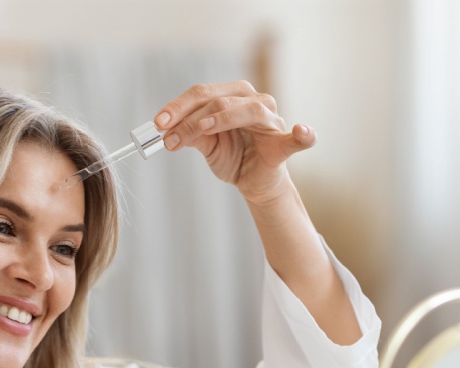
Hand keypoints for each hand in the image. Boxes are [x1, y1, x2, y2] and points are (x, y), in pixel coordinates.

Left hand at [154, 81, 314, 207]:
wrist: (254, 183)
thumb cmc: (234, 157)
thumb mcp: (206, 146)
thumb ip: (189, 134)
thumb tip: (165, 131)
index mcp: (233, 96)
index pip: (202, 93)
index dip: (178, 106)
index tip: (158, 123)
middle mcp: (254, 101)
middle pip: (219, 98)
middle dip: (190, 117)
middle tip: (168, 134)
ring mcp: (271, 121)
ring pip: (246, 110)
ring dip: (220, 118)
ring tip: (201, 130)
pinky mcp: (282, 145)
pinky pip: (295, 139)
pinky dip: (301, 135)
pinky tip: (301, 131)